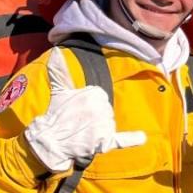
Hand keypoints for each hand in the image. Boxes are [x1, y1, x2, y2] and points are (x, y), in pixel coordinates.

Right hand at [24, 48, 145, 172]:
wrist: (50, 140)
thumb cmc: (56, 114)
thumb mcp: (59, 90)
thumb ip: (60, 70)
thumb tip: (56, 50)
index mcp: (95, 93)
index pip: (102, 99)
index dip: (90, 106)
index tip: (78, 111)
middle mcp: (101, 108)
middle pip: (107, 112)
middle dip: (95, 118)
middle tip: (79, 122)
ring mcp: (104, 125)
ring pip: (110, 125)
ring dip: (100, 130)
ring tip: (84, 133)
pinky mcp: (105, 142)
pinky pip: (123, 140)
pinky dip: (133, 139)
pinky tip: (142, 138)